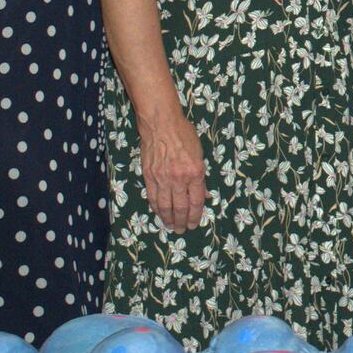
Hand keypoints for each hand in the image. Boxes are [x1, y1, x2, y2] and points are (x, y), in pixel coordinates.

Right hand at [140, 109, 207, 233]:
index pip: (196, 201)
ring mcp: (162, 178)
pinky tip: (159, 213)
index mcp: (195, 172)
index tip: (194, 224)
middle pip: (181, 207)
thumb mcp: (199, 153)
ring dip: (168, 219)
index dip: (195, 216)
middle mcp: (179, 178)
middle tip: (183, 230)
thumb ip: (201, 176)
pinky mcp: (149, 175)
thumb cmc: (183, 134)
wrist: (160, 122)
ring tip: (171, 226)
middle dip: (182, 222)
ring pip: (165, 206)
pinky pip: (153, 196)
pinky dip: (156, 208)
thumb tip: (204, 195)